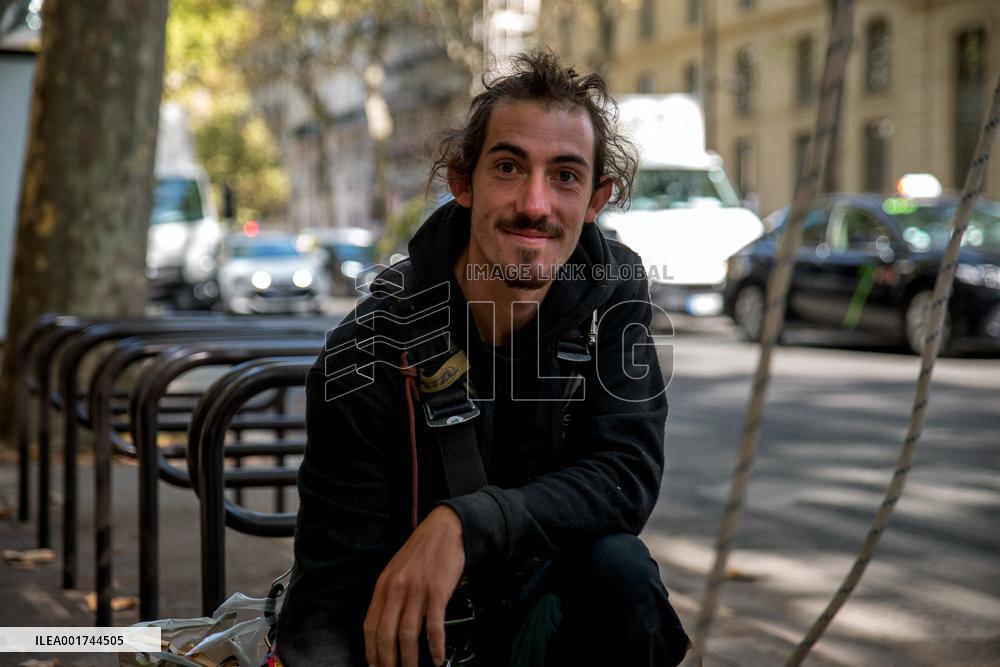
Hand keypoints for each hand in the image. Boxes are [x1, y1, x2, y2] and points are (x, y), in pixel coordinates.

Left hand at [364, 506, 465, 666]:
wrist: (445, 529)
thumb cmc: (422, 550)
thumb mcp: (397, 569)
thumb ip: (390, 594)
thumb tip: (386, 625)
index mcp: (384, 585)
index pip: (371, 626)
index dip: (371, 651)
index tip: (375, 665)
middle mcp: (397, 589)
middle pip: (386, 635)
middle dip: (387, 661)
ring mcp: (417, 591)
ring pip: (407, 635)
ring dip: (410, 659)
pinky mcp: (437, 592)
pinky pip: (434, 626)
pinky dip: (435, 646)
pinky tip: (438, 658)